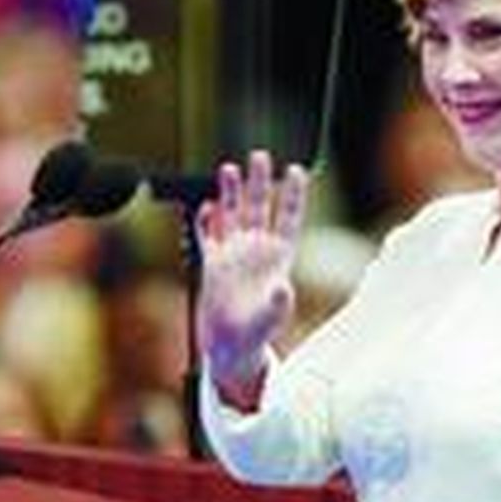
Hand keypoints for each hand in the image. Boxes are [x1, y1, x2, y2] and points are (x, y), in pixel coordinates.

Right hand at [196, 150, 306, 403]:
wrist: (231, 346)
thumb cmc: (257, 333)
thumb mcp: (272, 319)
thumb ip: (278, 305)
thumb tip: (285, 290)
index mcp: (278, 258)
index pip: (289, 218)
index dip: (293, 195)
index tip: (296, 170)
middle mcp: (256, 250)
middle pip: (259, 207)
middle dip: (259, 182)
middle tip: (259, 155)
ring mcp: (234, 254)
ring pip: (232, 215)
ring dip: (230, 193)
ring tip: (229, 169)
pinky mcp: (212, 263)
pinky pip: (208, 235)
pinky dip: (206, 221)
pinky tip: (204, 206)